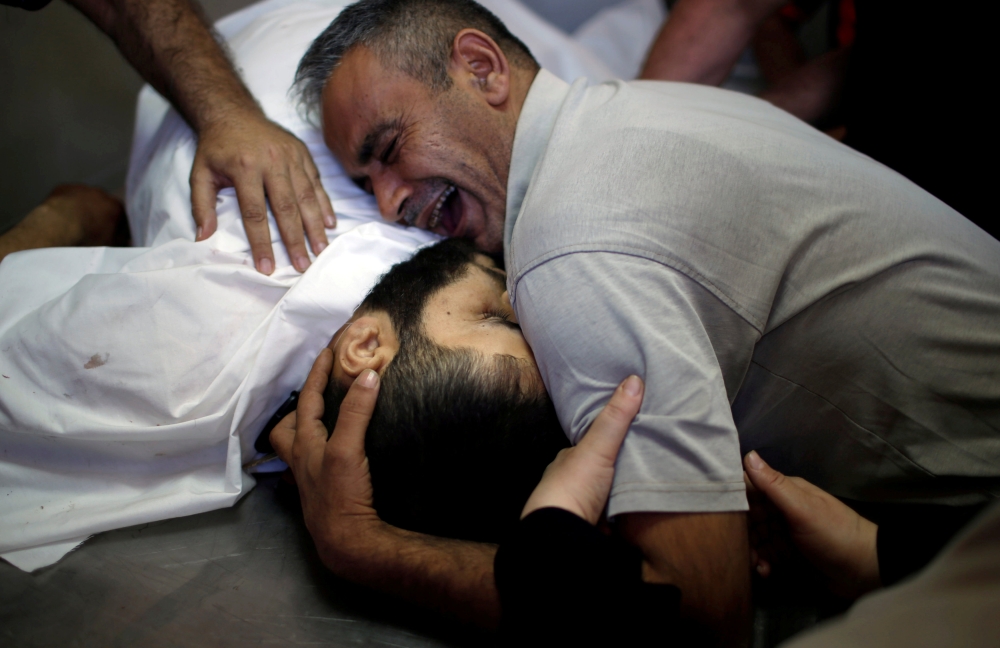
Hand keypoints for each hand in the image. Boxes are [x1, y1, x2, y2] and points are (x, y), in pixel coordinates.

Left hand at [1, 184, 126, 261]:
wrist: (58, 226)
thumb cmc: (87, 239)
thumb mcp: (109, 246)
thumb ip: (119, 241)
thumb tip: (122, 240)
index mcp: (117, 208)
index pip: (122, 218)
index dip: (117, 229)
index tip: (111, 238)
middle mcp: (102, 194)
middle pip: (103, 206)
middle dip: (99, 216)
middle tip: (91, 232)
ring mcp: (82, 189)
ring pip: (84, 200)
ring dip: (82, 210)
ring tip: (73, 226)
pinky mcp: (63, 188)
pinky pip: (67, 198)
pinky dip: (66, 206)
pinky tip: (60, 217)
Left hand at [190, 111, 335, 274]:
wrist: (232, 111)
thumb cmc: (216, 147)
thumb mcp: (199, 173)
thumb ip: (201, 205)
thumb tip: (203, 238)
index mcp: (244, 167)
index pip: (255, 213)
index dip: (262, 243)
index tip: (267, 266)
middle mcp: (271, 161)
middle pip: (286, 208)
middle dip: (295, 240)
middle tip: (302, 266)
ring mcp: (290, 156)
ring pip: (306, 196)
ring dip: (315, 226)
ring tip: (320, 250)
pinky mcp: (302, 153)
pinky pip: (316, 182)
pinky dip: (324, 204)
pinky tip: (329, 224)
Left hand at [270, 350, 383, 575]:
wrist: (348, 542)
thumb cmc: (342, 495)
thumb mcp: (347, 449)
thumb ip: (357, 412)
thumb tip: (367, 376)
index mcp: (304, 445)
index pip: (307, 400)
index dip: (317, 375)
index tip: (328, 352)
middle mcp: (302, 460)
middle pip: (287, 427)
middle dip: (298, 406)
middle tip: (316, 392)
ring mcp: (310, 478)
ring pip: (297, 448)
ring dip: (305, 430)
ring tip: (323, 419)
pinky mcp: (324, 492)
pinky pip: (314, 464)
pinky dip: (321, 452)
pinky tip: (334, 454)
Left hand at [521, 375, 643, 523]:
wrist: (561, 535)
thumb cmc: (573, 486)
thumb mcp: (597, 447)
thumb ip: (615, 418)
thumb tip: (633, 379)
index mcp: (567, 462)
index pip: (590, 445)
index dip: (608, 438)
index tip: (630, 433)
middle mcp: (570, 484)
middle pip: (599, 472)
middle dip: (617, 469)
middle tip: (647, 462)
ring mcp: (579, 509)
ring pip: (604, 497)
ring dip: (620, 495)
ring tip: (647, 487)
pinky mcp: (590, 531)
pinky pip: (611, 522)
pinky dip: (623, 518)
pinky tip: (638, 515)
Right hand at [744, 451, 880, 598]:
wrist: (866, 572)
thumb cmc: (834, 534)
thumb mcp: (802, 508)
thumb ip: (773, 485)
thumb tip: (747, 454)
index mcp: (786, 492)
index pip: (750, 489)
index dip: (734, 500)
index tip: (719, 514)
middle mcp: (783, 510)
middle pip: (749, 517)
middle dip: (741, 532)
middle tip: (738, 547)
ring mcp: (786, 533)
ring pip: (756, 538)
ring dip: (751, 551)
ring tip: (755, 564)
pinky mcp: (789, 555)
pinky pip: (766, 556)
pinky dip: (762, 563)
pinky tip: (765, 572)